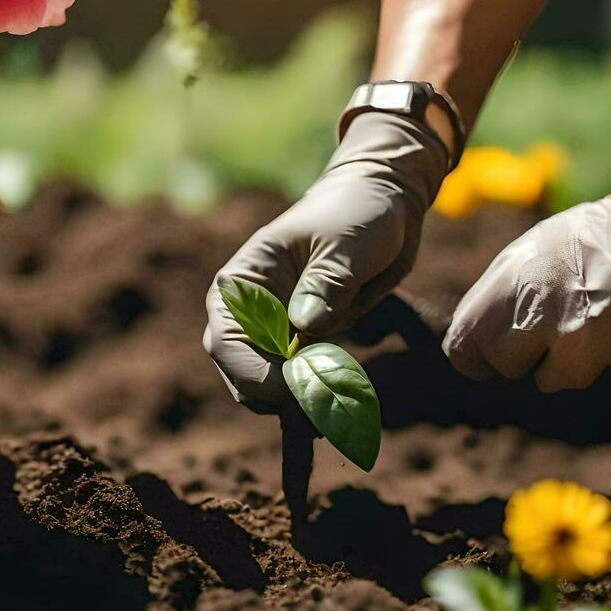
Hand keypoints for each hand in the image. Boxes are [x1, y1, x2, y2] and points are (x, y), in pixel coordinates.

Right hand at [204, 112, 447, 408]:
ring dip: (298, 401)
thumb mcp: (347, 241)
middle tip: (321, 405)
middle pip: (239, 371)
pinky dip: (318, 395)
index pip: (226, 339)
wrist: (383, 204)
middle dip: (274, 395)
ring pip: (268, 385)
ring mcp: (277, 330)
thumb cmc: (357, 212)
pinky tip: (343, 398)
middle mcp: (250, 310)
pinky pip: (301, 381)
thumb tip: (305, 326)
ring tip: (337, 404)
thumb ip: (326, 283)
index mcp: (243, 280)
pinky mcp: (305, 342)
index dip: (255, 372)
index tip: (297, 387)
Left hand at [443, 193, 610, 391]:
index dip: (476, 354)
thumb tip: (466, 348)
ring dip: (569, 360)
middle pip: (504, 366)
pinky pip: (604, 374)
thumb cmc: (588, 245)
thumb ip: (496, 301)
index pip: (463, 347)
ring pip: (553, 379)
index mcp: (511, 284)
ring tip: (592, 317)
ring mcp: (586, 337)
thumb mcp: (530, 256)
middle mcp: (543, 312)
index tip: (493, 348)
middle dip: (523, 354)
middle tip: (549, 326)